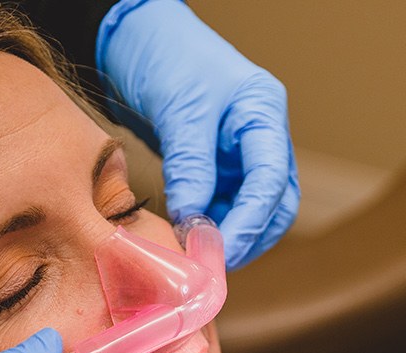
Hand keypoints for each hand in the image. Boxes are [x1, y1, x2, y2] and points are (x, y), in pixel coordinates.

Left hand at [98, 0, 300, 270]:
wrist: (131, 35)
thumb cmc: (164, 55)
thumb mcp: (180, 108)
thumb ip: (191, 164)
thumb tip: (195, 220)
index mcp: (263, 113)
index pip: (272, 179)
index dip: (251, 222)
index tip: (222, 251)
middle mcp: (259, 135)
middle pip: (274, 203)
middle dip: (248, 236)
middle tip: (210, 264)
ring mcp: (238, 151)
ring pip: (250, 209)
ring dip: (228, 235)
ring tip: (195, 255)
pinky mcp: (213, 163)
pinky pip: (221, 204)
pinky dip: (209, 224)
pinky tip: (186, 237)